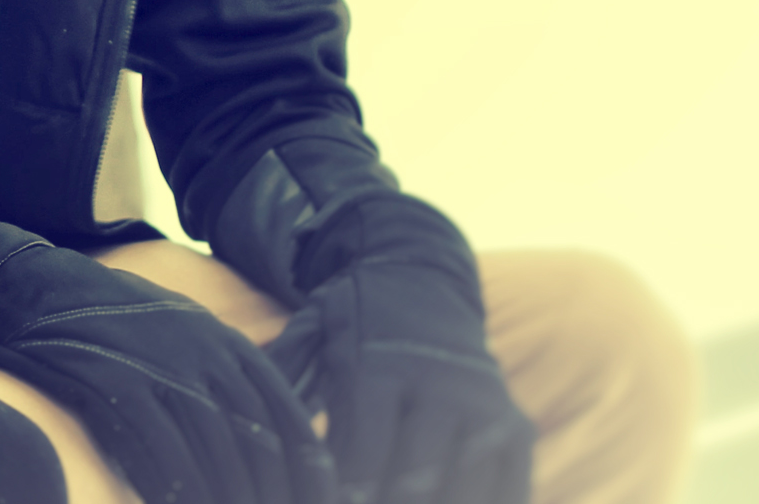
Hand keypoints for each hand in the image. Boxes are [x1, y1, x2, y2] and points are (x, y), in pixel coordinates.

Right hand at [0, 189, 333, 503]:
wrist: (17, 288)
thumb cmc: (93, 317)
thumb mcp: (164, 325)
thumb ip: (212, 363)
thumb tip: (266, 417)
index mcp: (211, 334)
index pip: (280, 405)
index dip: (306, 459)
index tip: (324, 494)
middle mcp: (192, 346)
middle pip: (255, 434)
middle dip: (275, 485)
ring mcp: (151, 363)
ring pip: (213, 448)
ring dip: (231, 493)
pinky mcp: (111, 382)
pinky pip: (160, 449)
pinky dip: (177, 486)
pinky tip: (179, 503)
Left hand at [267, 261, 532, 503]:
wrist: (421, 278)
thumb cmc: (351, 319)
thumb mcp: (310, 332)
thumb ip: (282, 377)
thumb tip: (240, 418)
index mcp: (381, 363)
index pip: (366, 446)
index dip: (348, 490)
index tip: (331, 502)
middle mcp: (442, 384)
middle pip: (417, 476)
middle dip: (385, 503)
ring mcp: (487, 408)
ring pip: (465, 489)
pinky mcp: (517, 429)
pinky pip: (510, 489)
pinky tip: (444, 502)